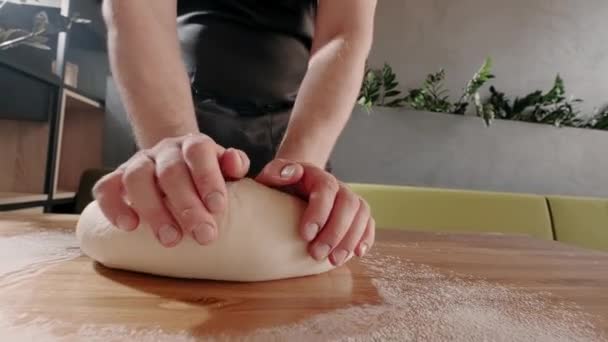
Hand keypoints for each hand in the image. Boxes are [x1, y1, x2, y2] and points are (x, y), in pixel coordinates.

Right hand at [93, 133, 249, 247]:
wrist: (176, 163)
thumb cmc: (206, 174)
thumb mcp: (226, 168)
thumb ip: (235, 164)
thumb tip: (235, 163)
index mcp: (193, 145)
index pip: (198, 151)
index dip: (208, 177)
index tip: (218, 207)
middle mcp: (164, 151)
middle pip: (171, 171)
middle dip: (188, 206)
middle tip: (204, 236)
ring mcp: (138, 163)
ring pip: (137, 178)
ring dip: (154, 210)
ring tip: (170, 240)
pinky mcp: (116, 178)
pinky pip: (106, 188)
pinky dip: (114, 207)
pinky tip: (128, 227)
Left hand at [256, 159, 374, 265]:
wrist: (292, 187)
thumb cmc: (279, 186)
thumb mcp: (271, 176)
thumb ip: (276, 171)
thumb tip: (292, 173)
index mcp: (316, 175)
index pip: (326, 188)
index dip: (319, 212)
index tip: (305, 235)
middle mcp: (337, 186)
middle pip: (348, 203)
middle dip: (335, 231)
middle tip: (317, 254)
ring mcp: (348, 199)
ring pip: (361, 214)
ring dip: (350, 239)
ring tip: (333, 260)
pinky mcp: (356, 214)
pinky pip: (368, 222)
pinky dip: (366, 237)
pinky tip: (357, 253)